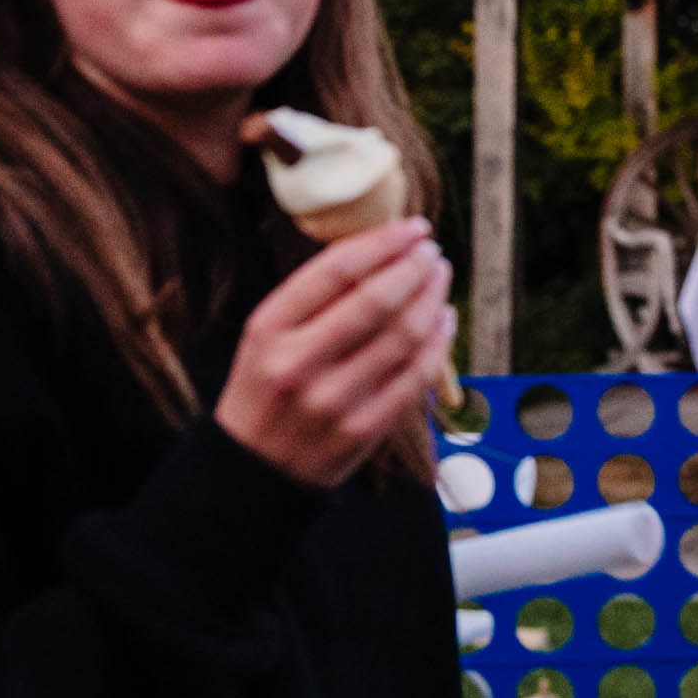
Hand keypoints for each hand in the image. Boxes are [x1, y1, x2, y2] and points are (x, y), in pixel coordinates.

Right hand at [215, 218, 454, 488]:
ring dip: (432, 299)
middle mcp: (299, 362)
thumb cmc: (267, 389)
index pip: (336, 270)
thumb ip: (313, 297)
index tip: (414, 228)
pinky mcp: (365, 427)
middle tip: (432, 252)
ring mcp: (334, 399)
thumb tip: (381, 249)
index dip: (384, 242)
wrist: (254, 468)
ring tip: (440, 278)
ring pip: (404, 335)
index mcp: (269, 329)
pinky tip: (444, 321)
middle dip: (415, 268)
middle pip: (377, 300)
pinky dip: (439, 342)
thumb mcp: (266, 336)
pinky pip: (416, 375)